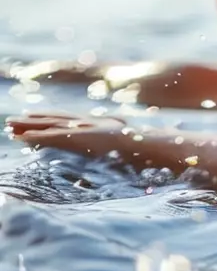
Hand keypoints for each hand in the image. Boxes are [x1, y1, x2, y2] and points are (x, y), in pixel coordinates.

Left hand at [6, 113, 132, 155]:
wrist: (147, 144)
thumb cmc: (141, 150)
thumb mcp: (127, 146)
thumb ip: (116, 148)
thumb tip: (116, 154)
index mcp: (97, 124)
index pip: (68, 118)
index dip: (49, 117)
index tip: (34, 116)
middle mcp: (86, 123)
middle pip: (54, 120)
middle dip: (32, 120)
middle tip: (13, 121)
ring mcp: (81, 130)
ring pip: (48, 126)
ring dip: (27, 127)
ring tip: (10, 126)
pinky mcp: (76, 139)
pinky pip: (50, 138)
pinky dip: (34, 137)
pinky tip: (21, 138)